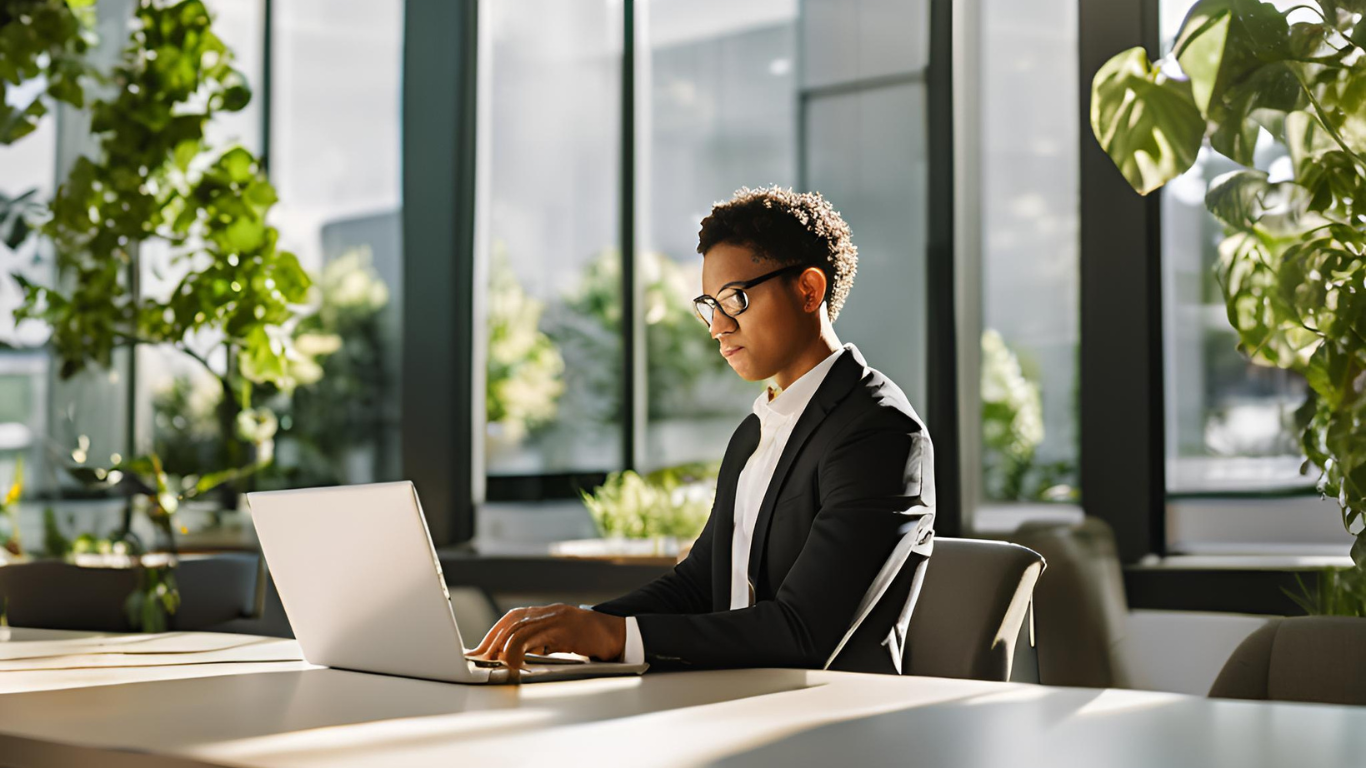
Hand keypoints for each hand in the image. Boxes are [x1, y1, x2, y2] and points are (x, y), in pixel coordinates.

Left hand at [469, 603, 625, 679]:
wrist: (617, 634)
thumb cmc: (589, 640)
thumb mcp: (559, 640)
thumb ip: (539, 643)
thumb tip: (514, 656)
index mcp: (546, 613)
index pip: (512, 619)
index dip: (493, 633)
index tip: (480, 651)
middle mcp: (549, 611)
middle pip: (512, 621)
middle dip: (493, 640)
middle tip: (482, 658)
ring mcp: (557, 617)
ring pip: (520, 628)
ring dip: (504, 646)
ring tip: (496, 662)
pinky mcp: (565, 627)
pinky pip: (535, 636)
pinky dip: (520, 649)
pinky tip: (515, 662)